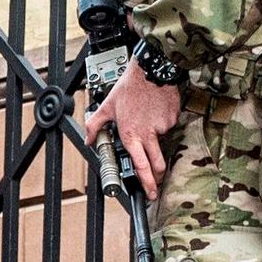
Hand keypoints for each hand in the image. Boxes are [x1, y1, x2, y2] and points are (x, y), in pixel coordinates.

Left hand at [81, 68, 184, 198]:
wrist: (151, 69)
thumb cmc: (130, 87)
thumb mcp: (107, 106)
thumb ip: (95, 125)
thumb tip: (88, 139)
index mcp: (132, 135)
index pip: (140, 166)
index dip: (146, 183)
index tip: (149, 192)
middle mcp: (148, 134)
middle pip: (158, 164)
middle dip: (158, 177)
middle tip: (157, 181)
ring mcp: (163, 127)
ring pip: (162, 141)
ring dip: (157, 138)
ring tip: (148, 120)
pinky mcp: (173, 118)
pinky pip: (168, 125)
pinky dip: (163, 121)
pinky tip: (155, 109)